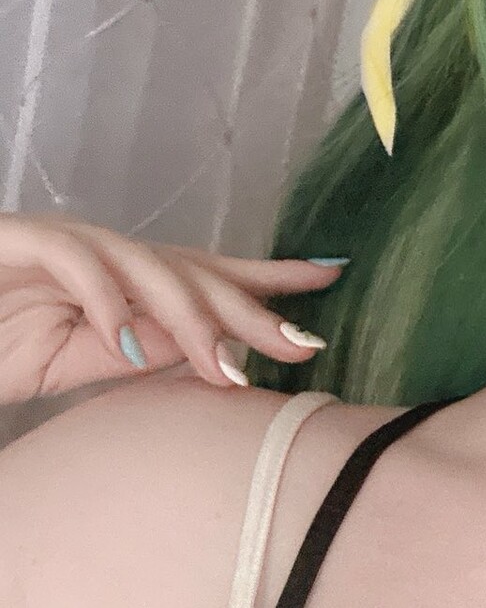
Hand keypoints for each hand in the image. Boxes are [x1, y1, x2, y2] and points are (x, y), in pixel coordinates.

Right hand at [0, 209, 347, 405]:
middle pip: (189, 269)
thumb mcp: (73, 363)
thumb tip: (215, 357)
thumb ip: (139, 354)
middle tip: (301, 346)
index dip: (265, 273)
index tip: (332, 276)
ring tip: (223, 366)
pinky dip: (106, 300)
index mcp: (116, 283)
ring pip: (142, 263)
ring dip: (188, 316)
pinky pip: (72, 258)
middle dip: (249, 308)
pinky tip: (130, 342)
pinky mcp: (12, 240)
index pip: (202, 271)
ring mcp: (54, 243)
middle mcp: (95, 254)